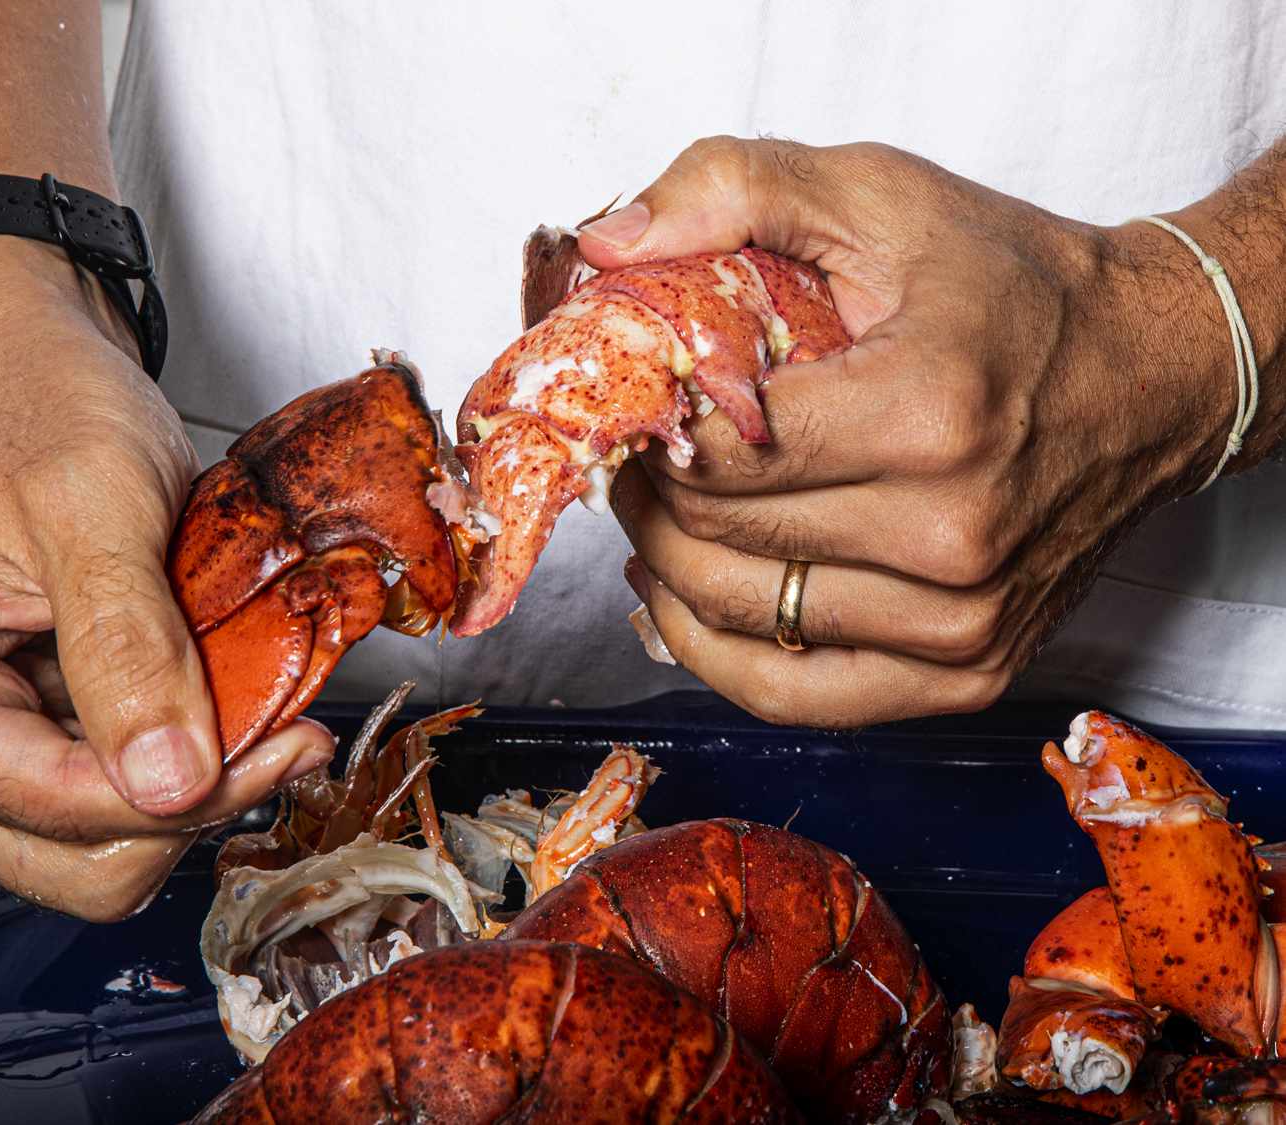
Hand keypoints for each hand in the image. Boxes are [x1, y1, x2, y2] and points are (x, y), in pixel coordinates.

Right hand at [0, 240, 334, 920]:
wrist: (27, 368)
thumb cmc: (31, 410)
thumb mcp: (91, 509)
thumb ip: (127, 645)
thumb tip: (170, 778)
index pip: (53, 809)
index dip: (182, 795)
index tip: (282, 742)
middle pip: (75, 861)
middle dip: (189, 806)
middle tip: (279, 732)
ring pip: (106, 843)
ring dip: (197, 786)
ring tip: (256, 705)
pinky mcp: (35, 735)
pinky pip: (123, 792)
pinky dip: (189, 759)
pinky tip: (229, 698)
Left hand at [584, 137, 1235, 725]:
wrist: (1158, 373)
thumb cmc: (1019, 288)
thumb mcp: (884, 194)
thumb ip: (736, 186)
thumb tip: (605, 245)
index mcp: (931, 414)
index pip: (720, 454)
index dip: (654, 424)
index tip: (646, 396)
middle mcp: (954, 535)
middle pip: (717, 538)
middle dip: (651, 489)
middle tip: (642, 447)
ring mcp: (965, 622)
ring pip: (737, 617)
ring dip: (668, 565)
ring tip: (660, 509)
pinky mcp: (968, 674)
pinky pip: (789, 696)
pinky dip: (715, 652)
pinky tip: (687, 595)